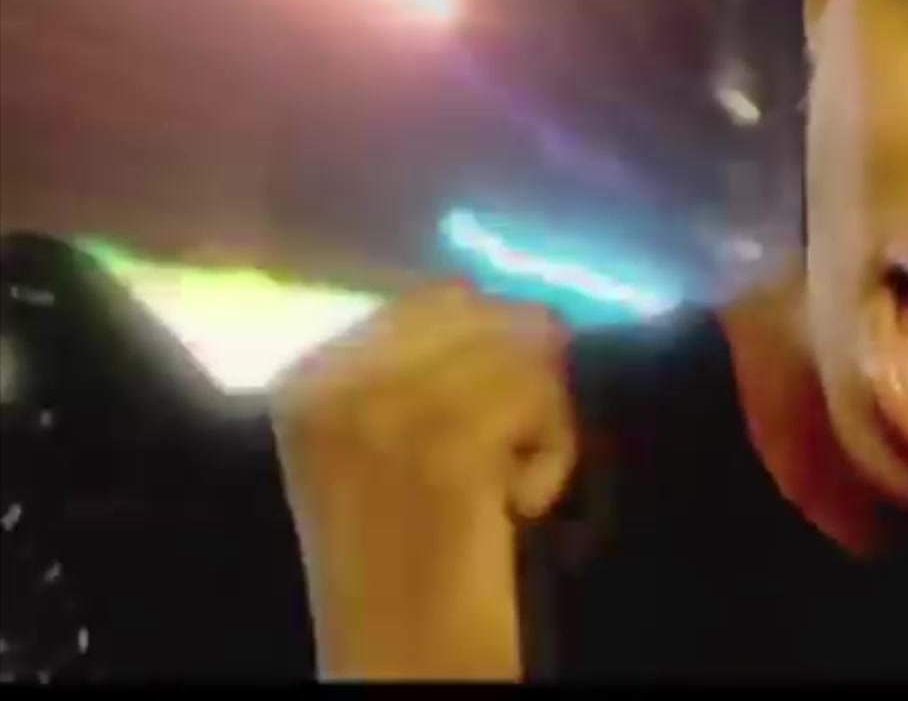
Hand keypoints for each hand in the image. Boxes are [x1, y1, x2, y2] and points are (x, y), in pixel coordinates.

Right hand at [269, 283, 576, 680]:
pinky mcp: (445, 454)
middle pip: (487, 315)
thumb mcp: (384, 448)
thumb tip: (533, 309)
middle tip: (521, 446)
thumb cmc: (405, 553)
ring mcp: (382, 417)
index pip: (438, 298)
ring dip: (545, 419)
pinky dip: (555, 454)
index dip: (499, 338)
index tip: (501, 408)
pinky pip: (539, 402)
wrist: (397, 658)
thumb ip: (428, 369)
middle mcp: (331, 388)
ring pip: (522, 355)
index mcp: (304, 380)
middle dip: (528, 371)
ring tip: (514, 483)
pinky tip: (523, 504)